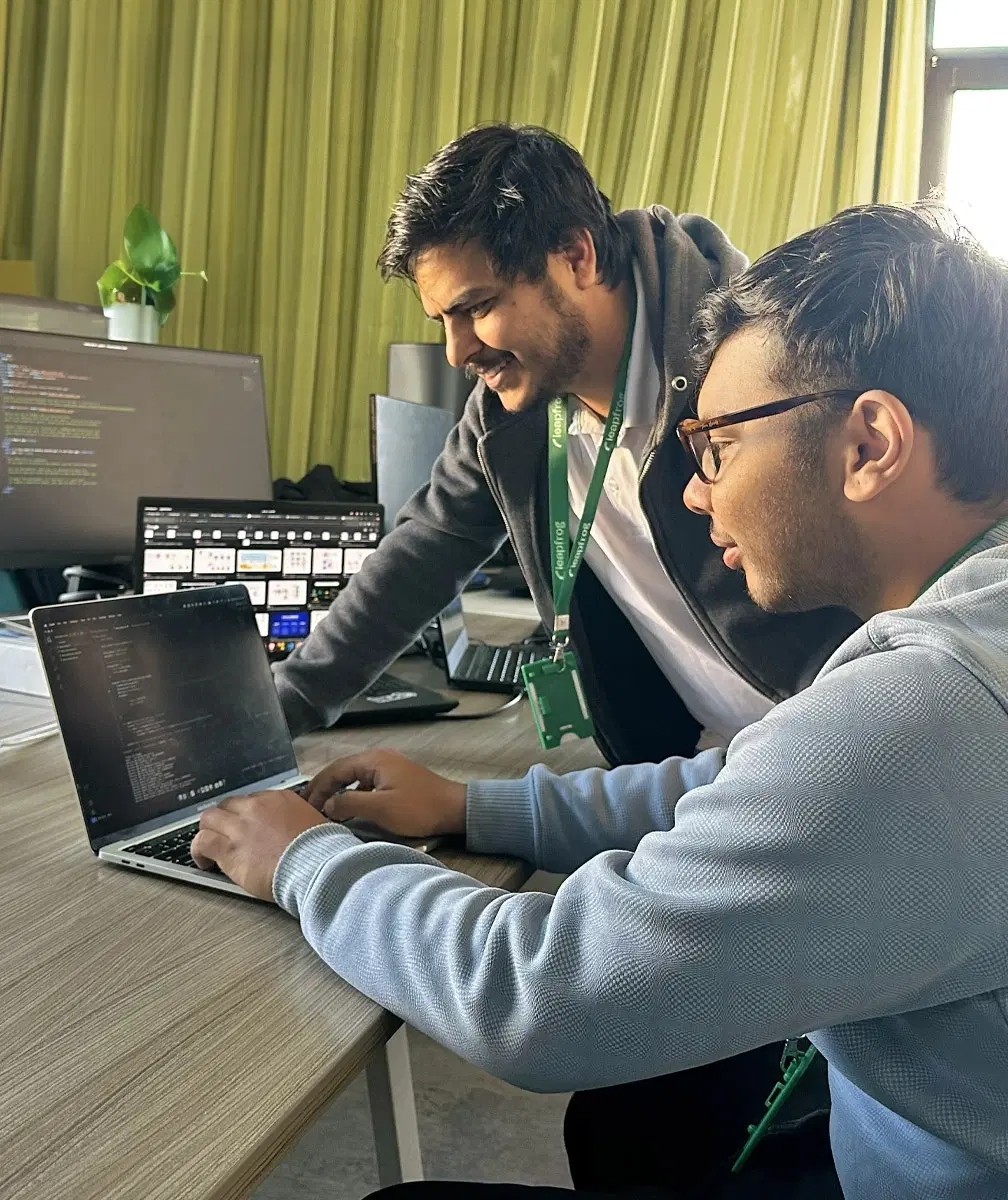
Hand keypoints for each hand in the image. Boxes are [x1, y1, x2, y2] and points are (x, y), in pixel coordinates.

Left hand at [190, 789, 328, 900]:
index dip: (246, 816)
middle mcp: (256, 807)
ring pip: (209, 818)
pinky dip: (198, 851)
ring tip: (210, 847)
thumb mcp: (315, 823)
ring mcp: (240, 826)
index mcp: (279, 799)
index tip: (247, 828)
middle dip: (225, 820)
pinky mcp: (228, 848)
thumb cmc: (321, 851)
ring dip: (208, 831)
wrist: (316, 866)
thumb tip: (295, 830)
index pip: (252, 800)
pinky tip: (203, 862)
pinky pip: (201, 842)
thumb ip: (298, 821)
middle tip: (227, 835)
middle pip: (228, 805)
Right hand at [303, 749, 466, 837]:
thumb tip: (327, 805)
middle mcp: (380, 758)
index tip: (305, 805)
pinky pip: (366, 783)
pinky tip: (349, 809)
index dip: (318, 787)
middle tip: (309, 806)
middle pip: (343, 770)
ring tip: (324, 809)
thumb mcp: (380, 808)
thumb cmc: (419, 808)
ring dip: (339, 792)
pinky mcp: (397, 779)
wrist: (455, 809)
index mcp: (374, 760)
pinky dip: (353, 794)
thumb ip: (350, 803)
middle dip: (325, 788)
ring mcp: (389, 768)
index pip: (335, 769)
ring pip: (354, 777)